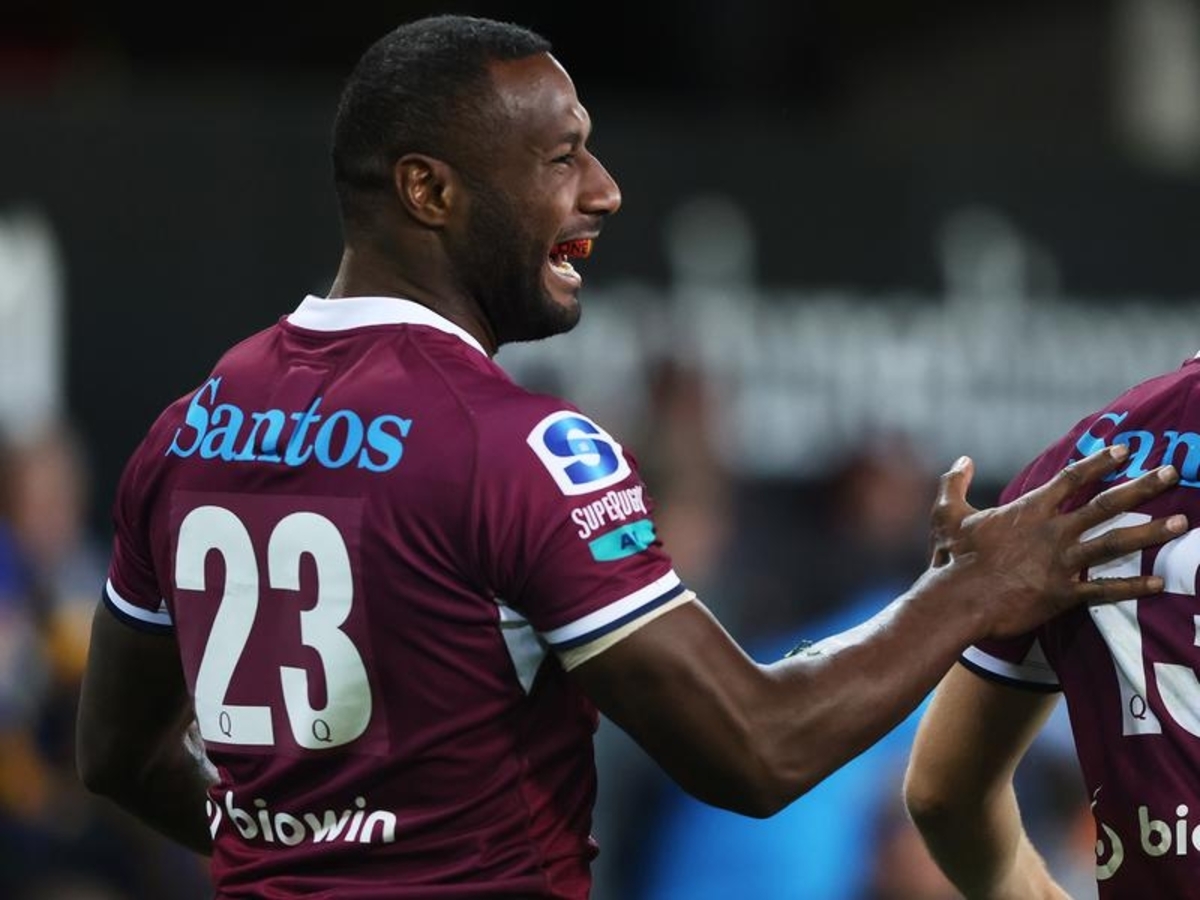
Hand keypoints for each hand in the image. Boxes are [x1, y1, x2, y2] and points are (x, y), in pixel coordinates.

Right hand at [929, 445, 1185, 638]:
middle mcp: (1051, 532)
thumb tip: (963, 459)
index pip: (1071, 478)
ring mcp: (1060, 563)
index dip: (1099, 462)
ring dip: (1149, 532)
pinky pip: (1105, 589)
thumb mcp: (946, 513)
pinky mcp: (1063, 594)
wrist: (956, 600)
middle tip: (1172, 473)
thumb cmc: (951, 558)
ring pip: (1113, 543)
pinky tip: (1160, 582)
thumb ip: (954, 483)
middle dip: (1141, 487)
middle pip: (1104, 504)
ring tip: (1181, 523)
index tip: (1125, 450)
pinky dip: (1133, 586)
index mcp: (1028, 510)